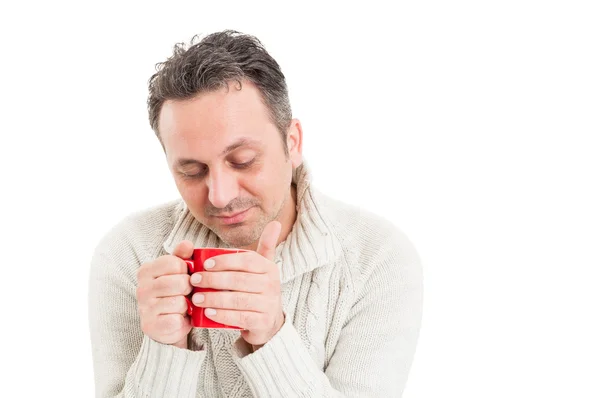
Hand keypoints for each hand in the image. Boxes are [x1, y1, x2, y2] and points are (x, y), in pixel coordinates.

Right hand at [136, 240, 193, 348]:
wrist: (167, 324)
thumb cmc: (174, 293)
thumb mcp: (178, 272)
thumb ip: (182, 256)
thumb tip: (187, 244)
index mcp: (146, 270)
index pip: (174, 263)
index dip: (186, 270)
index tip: (184, 276)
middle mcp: (141, 288)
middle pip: (180, 282)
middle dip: (189, 289)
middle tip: (186, 293)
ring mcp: (144, 308)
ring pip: (179, 302)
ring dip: (186, 305)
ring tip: (182, 306)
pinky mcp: (151, 326)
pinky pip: (176, 320)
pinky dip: (182, 320)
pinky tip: (178, 318)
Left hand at [190, 221, 283, 345]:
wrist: (268, 322)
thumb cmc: (259, 289)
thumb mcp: (264, 268)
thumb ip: (266, 245)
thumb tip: (275, 223)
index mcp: (269, 268)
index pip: (247, 261)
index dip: (225, 261)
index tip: (205, 264)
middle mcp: (272, 285)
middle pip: (239, 280)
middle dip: (213, 279)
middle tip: (194, 280)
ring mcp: (268, 305)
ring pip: (238, 299)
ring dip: (214, 298)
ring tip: (196, 297)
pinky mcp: (263, 322)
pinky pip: (240, 317)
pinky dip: (223, 315)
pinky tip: (208, 313)